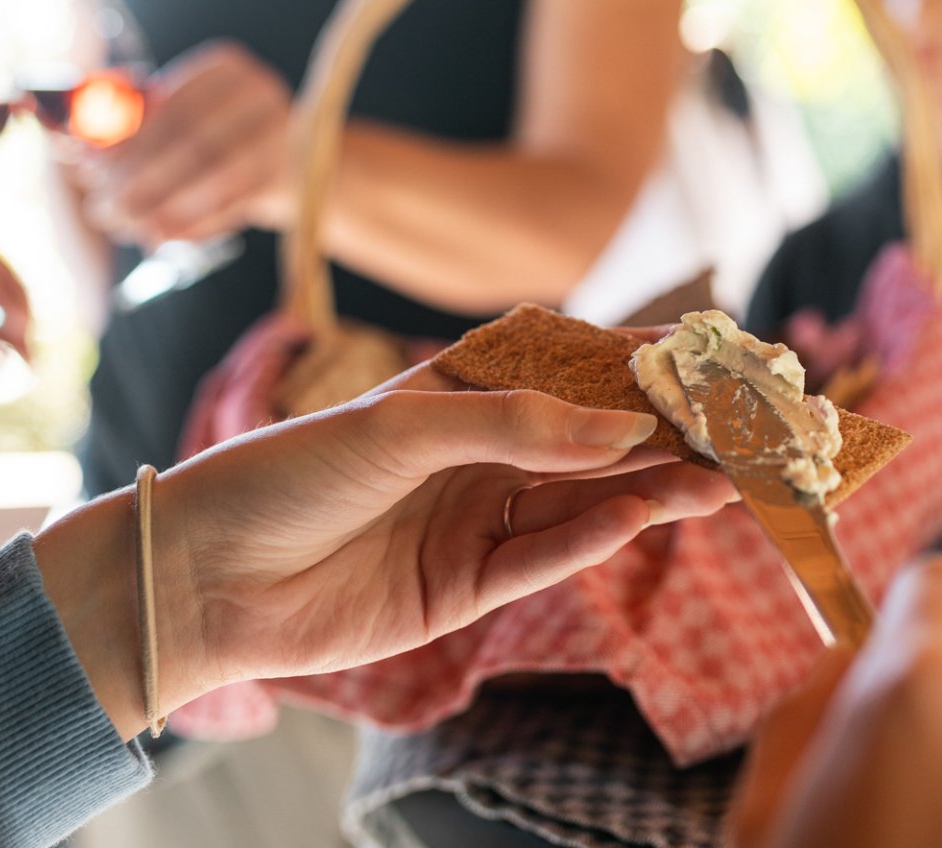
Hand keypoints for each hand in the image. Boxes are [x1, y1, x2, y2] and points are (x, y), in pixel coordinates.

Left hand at [34, 365, 737, 738]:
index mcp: (456, 393)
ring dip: (648, 490)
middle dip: (664, 435)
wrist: (201, 577)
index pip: (567, 369)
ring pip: (583, 502)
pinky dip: (595, 537)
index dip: (637, 362)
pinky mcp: (464, 589)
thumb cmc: (287, 472)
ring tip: (719, 479)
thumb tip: (622, 429)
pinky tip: (643, 514)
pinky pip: (545, 557)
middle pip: (590, 442)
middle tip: (740, 431)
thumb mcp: (401, 428)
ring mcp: (473, 521)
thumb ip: (516, 426)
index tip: (710, 352)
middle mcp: (475, 454)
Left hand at [80, 40, 294, 245]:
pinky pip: (234, 207)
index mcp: (227, 68)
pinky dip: (191, 226)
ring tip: (126, 226)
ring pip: (213, 180)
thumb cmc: (225, 139)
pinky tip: (161, 236)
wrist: (304, 167)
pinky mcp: (292, 179)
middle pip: (191, 144)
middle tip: (103, 209)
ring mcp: (285, 137)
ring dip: (162, 209)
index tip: (91, 171)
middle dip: (138, 182)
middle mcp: (262, 94)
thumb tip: (81, 153)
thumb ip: (136, 128)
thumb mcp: (185, 120)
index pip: (168, 107)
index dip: (125, 143)